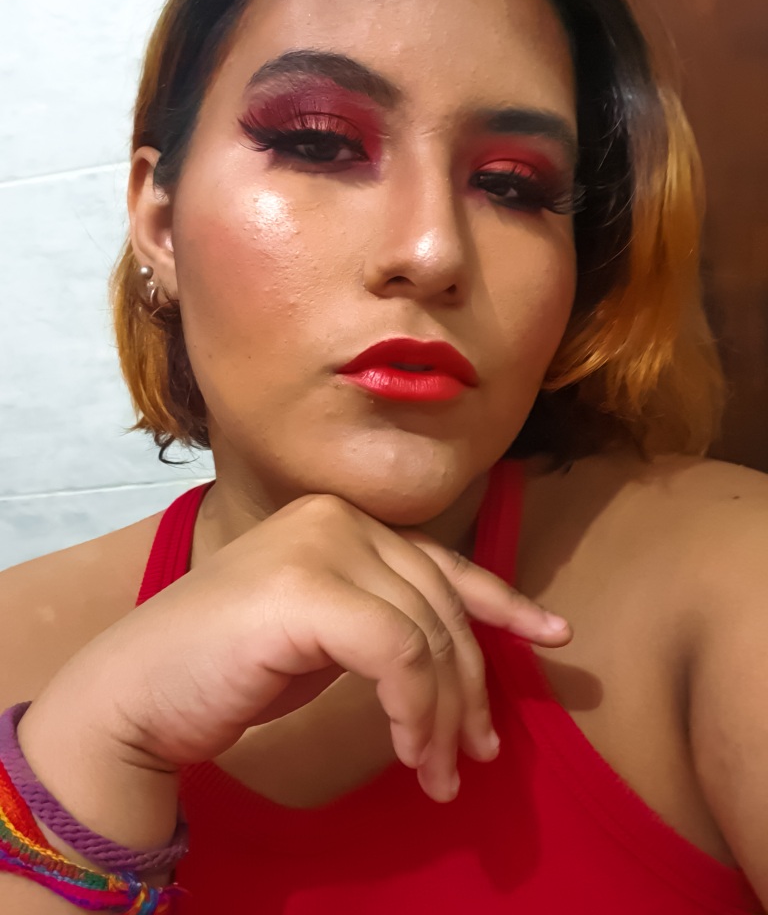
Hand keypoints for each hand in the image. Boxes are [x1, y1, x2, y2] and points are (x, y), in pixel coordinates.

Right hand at [30, 494, 569, 803]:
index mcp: (343, 520)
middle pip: (441, 604)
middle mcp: (337, 519)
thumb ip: (385, 620)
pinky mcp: (307, 589)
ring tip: (439, 774)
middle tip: (476, 755)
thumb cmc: (229, 667)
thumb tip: (461, 658)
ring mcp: (320, 545)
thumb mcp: (328, 633)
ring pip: (427, 635)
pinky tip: (410, 753)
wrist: (138, 691)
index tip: (554, 637)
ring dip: (442, 715)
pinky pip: (398, 655)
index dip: (503, 602)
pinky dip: (415, 710)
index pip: (441, 561)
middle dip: (470, 686)